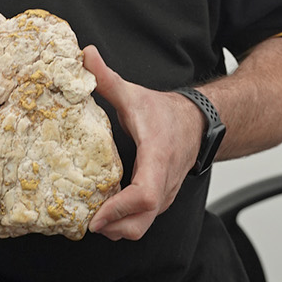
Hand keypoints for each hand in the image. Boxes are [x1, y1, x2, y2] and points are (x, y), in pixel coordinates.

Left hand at [83, 46, 203, 241]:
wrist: (195, 123)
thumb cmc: (163, 112)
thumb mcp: (132, 94)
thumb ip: (107, 77)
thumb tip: (86, 54)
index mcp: (157, 156)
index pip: (144, 194)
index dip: (119, 209)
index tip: (96, 216)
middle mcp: (164, 182)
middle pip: (142, 222)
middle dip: (113, 227)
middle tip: (85, 222)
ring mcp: (164, 194)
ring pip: (143, 225)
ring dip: (117, 227)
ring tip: (90, 217)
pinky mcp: (161, 199)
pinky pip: (144, 219)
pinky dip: (124, 221)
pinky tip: (105, 210)